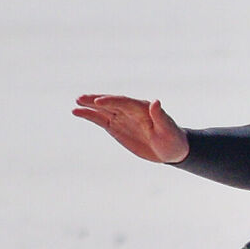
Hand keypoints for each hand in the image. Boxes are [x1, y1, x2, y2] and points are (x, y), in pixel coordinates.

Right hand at [73, 94, 188, 163]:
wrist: (171, 150)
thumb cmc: (173, 139)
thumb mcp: (168, 129)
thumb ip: (160, 116)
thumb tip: (155, 102)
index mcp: (143, 108)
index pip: (124, 102)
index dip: (111, 101)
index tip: (98, 102)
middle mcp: (130, 110)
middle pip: (111, 103)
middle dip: (96, 100)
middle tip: (81, 98)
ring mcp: (122, 118)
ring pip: (103, 110)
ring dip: (89, 106)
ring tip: (76, 103)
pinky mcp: (116, 127)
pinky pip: (101, 119)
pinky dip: (89, 116)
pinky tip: (77, 112)